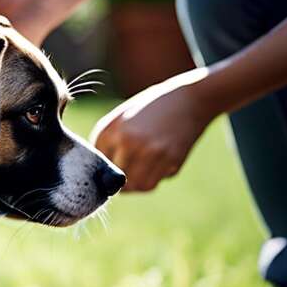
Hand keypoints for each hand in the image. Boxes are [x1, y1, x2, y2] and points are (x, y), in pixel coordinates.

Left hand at [91, 69, 214, 191]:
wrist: (190, 100)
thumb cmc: (150, 109)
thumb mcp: (121, 118)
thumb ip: (107, 142)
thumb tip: (98, 175)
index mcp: (111, 129)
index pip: (97, 164)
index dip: (103, 168)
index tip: (114, 163)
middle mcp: (128, 141)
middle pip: (114, 178)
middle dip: (118, 180)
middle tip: (126, 174)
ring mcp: (150, 152)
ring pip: (134, 186)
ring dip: (134, 185)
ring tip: (139, 173)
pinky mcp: (170, 160)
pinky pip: (152, 184)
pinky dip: (151, 181)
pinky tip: (155, 168)